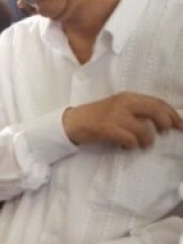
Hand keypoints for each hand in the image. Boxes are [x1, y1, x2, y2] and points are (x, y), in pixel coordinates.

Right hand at [63, 93, 182, 149]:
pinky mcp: (107, 128)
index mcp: (128, 97)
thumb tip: (160, 120)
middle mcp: (124, 103)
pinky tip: (127, 146)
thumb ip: (136, 110)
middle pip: (155, 111)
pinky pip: (129, 139)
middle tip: (166, 133)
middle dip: (165, 123)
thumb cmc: (96, 117)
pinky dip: (132, 145)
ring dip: (147, 140)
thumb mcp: (118, 108)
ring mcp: (115, 115)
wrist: (71, 122)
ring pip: (143, 129)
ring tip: (143, 144)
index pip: (157, 102)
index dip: (172, 113)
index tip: (180, 124)